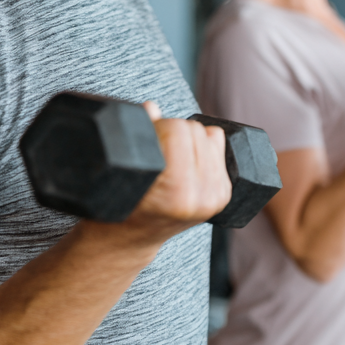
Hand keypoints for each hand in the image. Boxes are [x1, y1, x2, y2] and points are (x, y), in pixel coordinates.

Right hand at [121, 102, 231, 237]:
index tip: (147, 140)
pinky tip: (187, 162)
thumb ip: (139, 134)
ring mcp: (216, 197)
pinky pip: (220, 149)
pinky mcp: (224, 195)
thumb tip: (151, 107)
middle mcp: (202, 195)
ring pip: (210, 136)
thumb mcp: (124, 168)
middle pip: (195, 130)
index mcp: (178, 189)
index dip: (158, 127)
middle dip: (173, 132)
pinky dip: (204, 148)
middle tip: (157, 149)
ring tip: (171, 157)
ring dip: (190, 139)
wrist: (131, 237)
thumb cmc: (121, 200)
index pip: (177, 128)